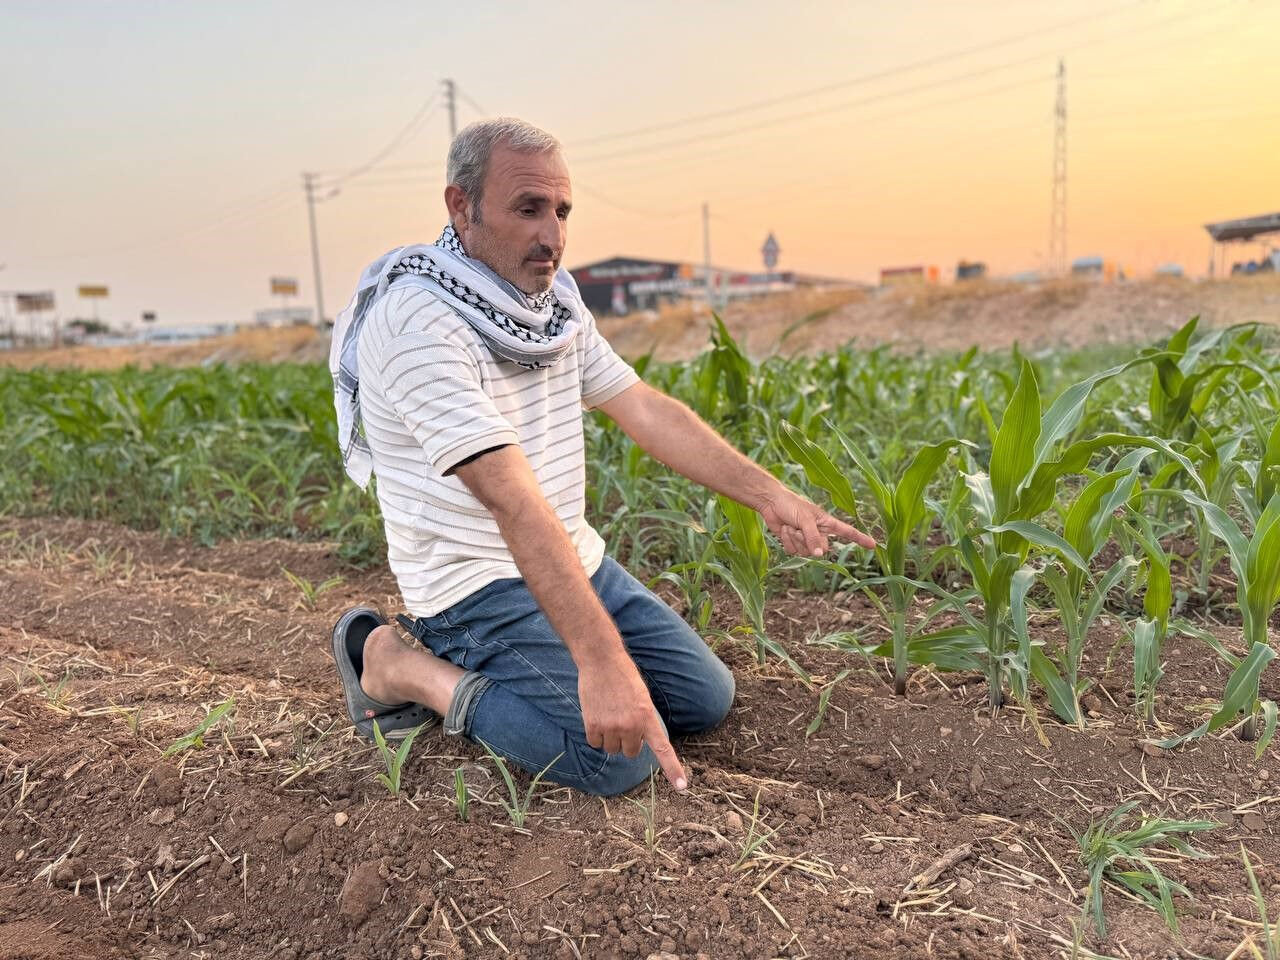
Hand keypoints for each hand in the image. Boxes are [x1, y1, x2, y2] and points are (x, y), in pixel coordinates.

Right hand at [579, 655, 687, 790]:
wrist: (601, 660)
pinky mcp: (593, 725)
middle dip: (627, 742)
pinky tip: (597, 716)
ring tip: (609, 714)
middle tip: (622, 721)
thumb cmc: (624, 676)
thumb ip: (642, 720)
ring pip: (612, 750)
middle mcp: (631, 725)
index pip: (663, 749)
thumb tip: (636, 743)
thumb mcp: (642, 697)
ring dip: (610, 738)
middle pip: (630, 752)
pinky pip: (595, 743)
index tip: (683, 787)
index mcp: (647, 717)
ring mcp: (611, 727)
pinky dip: (595, 735)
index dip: (673, 770)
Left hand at [757, 488, 876, 556]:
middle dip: (808, 541)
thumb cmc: (791, 505)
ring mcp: (806, 539)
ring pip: (805, 552)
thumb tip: (820, 555)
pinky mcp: (794, 543)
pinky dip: (787, 541)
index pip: (847, 532)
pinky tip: (783, 530)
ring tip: (790, 526)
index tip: (874, 545)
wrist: (771, 503)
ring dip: (795, 539)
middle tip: (799, 527)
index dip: (860, 538)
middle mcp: (819, 532)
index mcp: (827, 522)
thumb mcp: (805, 520)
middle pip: (823, 549)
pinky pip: (793, 552)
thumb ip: (813, 537)